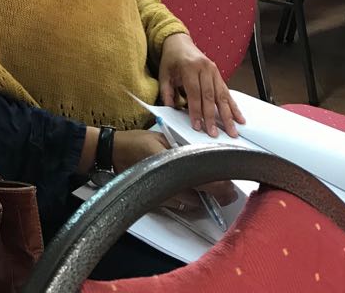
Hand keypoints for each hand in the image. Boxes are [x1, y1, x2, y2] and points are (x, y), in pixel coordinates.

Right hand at [111, 131, 235, 211]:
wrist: (112, 154)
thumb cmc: (136, 142)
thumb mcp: (161, 138)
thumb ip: (182, 148)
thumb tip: (204, 155)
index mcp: (170, 163)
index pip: (202, 179)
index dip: (219, 185)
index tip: (232, 185)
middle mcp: (167, 183)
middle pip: (201, 196)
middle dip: (217, 195)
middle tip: (229, 191)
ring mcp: (162, 195)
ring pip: (192, 203)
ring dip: (205, 198)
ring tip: (216, 192)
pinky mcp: (157, 201)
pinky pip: (180, 205)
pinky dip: (191, 201)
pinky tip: (196, 194)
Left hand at [158, 33, 244, 136]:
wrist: (179, 42)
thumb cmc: (171, 59)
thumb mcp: (164, 74)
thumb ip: (166, 92)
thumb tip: (170, 109)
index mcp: (189, 67)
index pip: (194, 92)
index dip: (196, 110)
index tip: (197, 126)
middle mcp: (204, 68)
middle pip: (209, 96)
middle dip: (212, 117)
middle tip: (214, 133)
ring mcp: (214, 70)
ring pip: (222, 96)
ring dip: (227, 115)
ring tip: (232, 131)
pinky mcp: (219, 74)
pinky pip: (227, 92)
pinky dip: (233, 106)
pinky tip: (240, 118)